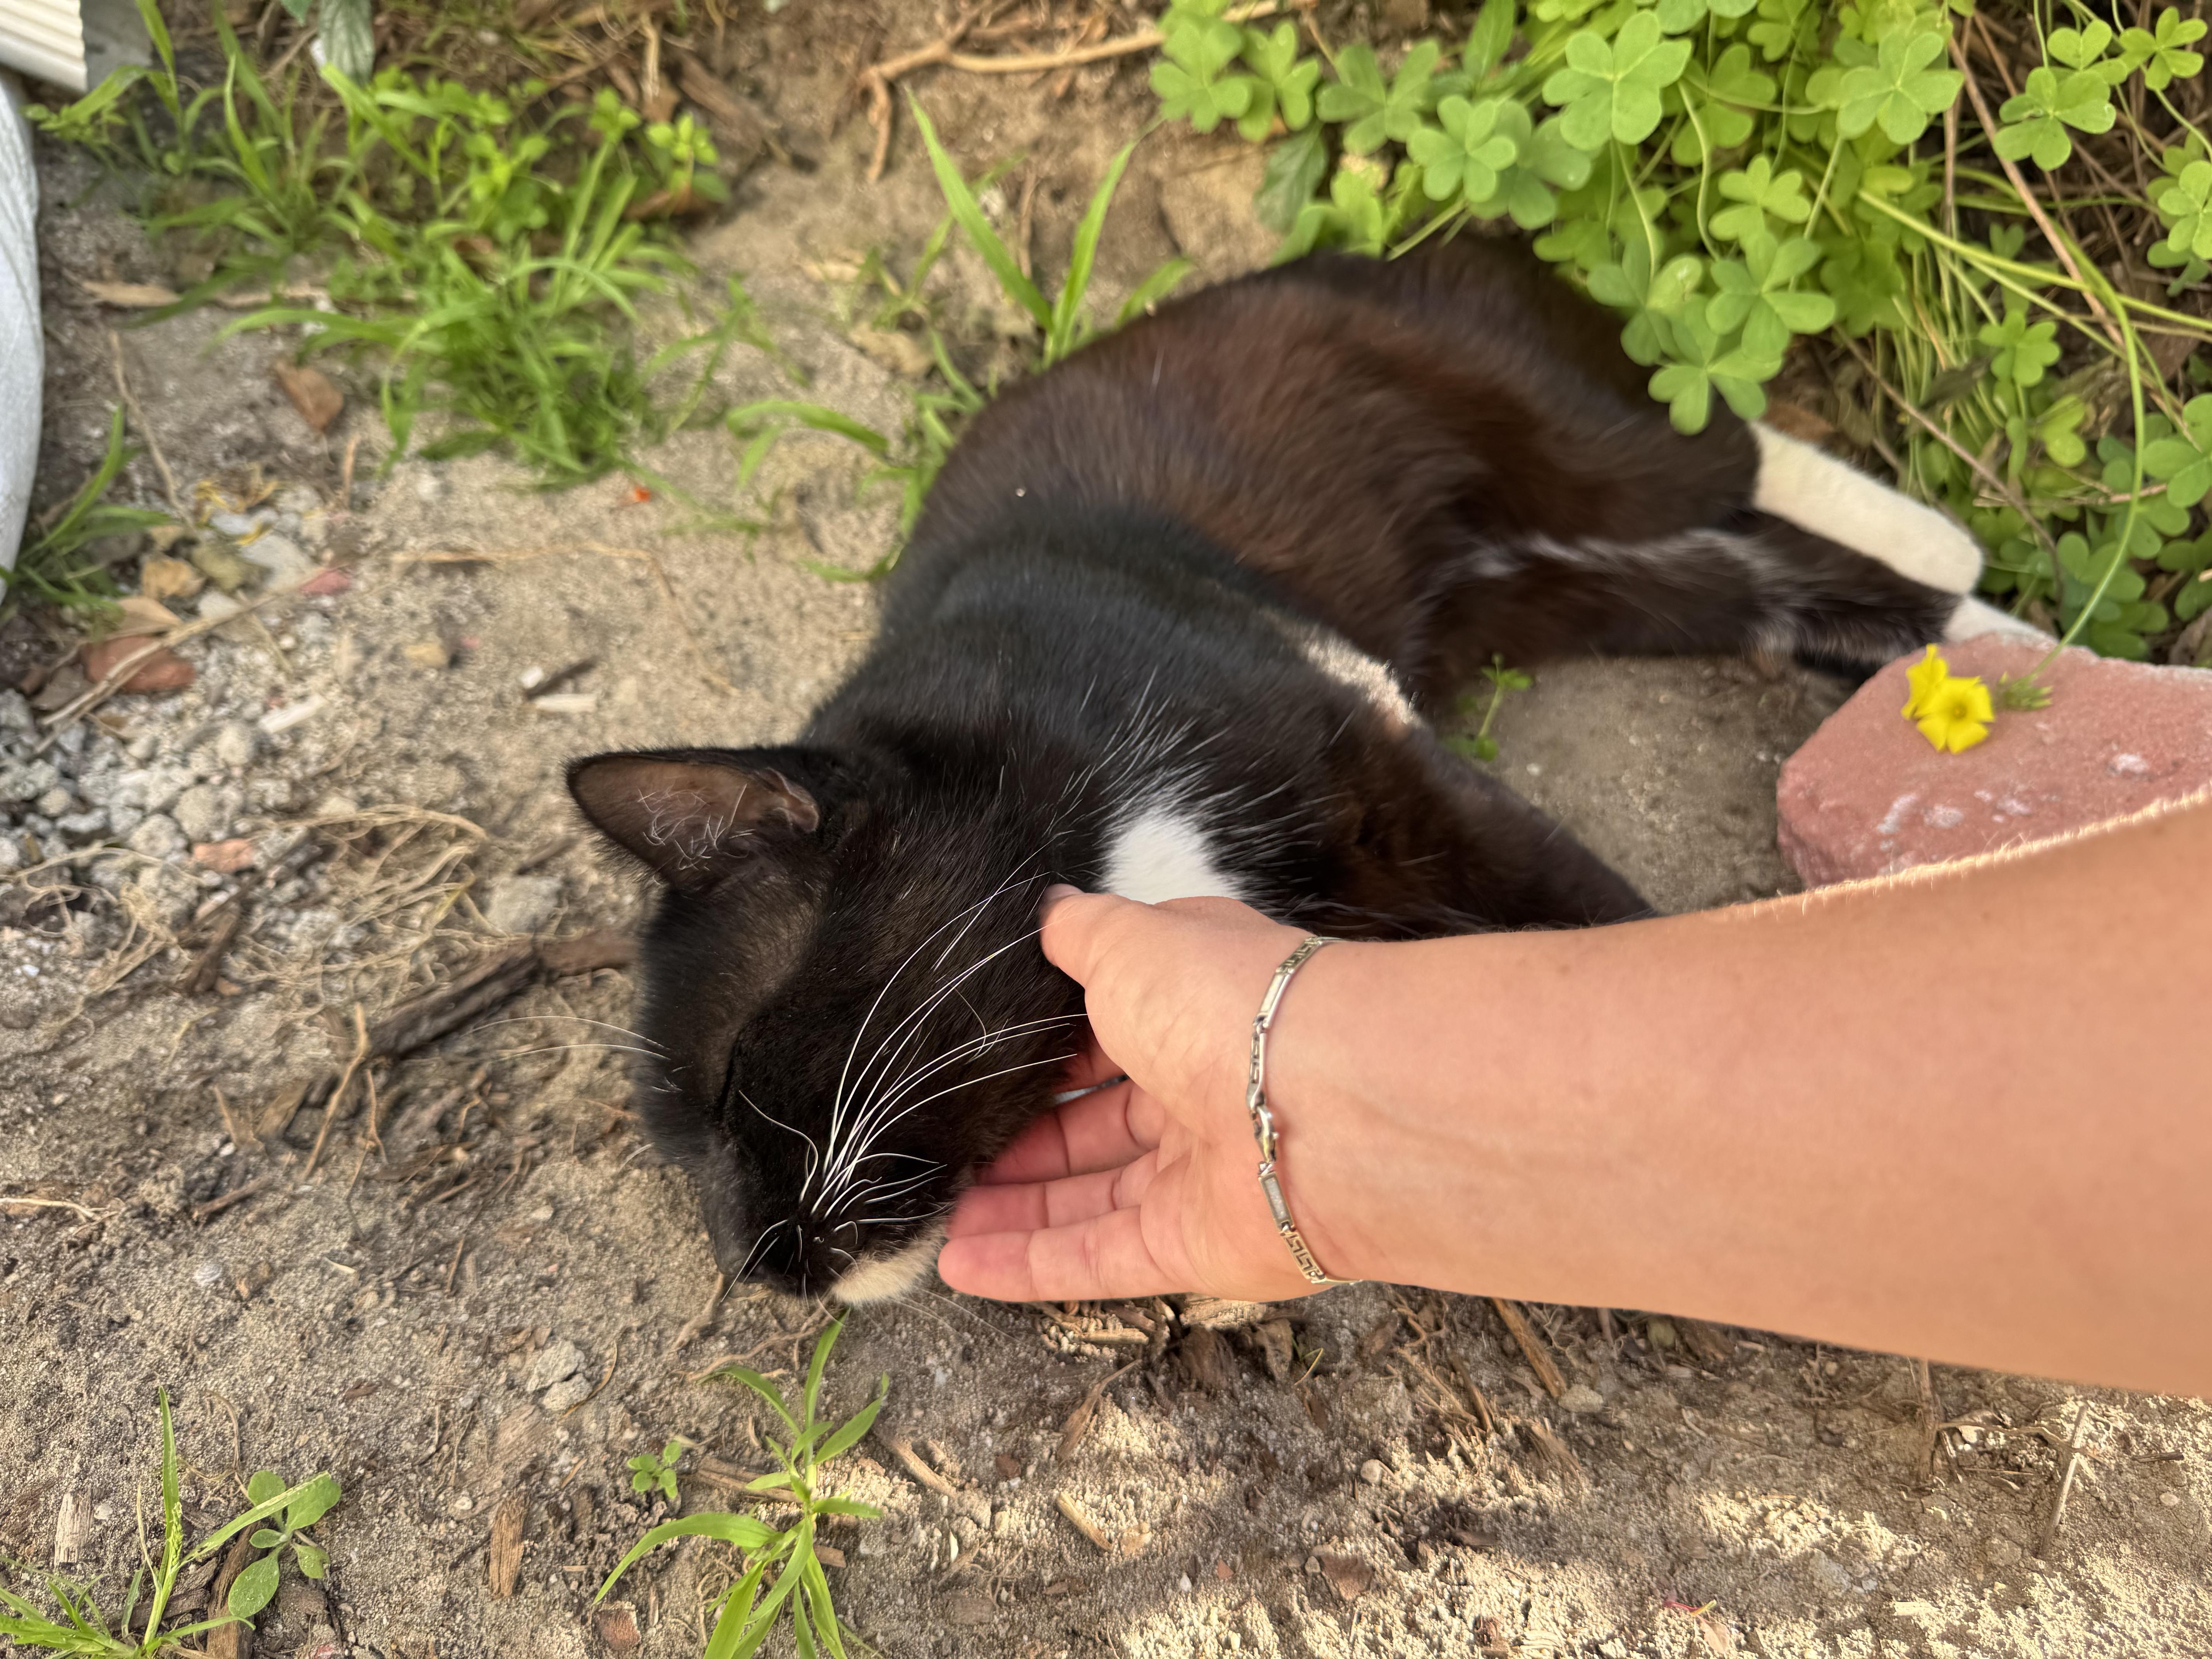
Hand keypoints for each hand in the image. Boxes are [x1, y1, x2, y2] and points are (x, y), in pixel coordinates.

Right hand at [936, 887, 1365, 1301]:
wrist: (1325, 1105)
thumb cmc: (1228, 1005)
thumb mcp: (1134, 941)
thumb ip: (1082, 935)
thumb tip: (1051, 911)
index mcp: (1192, 1009)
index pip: (1107, 1036)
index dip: (1043, 1054)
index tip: (976, 1065)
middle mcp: (1199, 1090)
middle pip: (1095, 1127)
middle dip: (1018, 1143)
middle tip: (943, 1153)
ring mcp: (1198, 1175)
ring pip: (1088, 1200)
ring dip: (1011, 1210)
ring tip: (932, 1215)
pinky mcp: (1194, 1248)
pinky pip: (1097, 1260)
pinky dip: (1027, 1265)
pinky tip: (957, 1265)